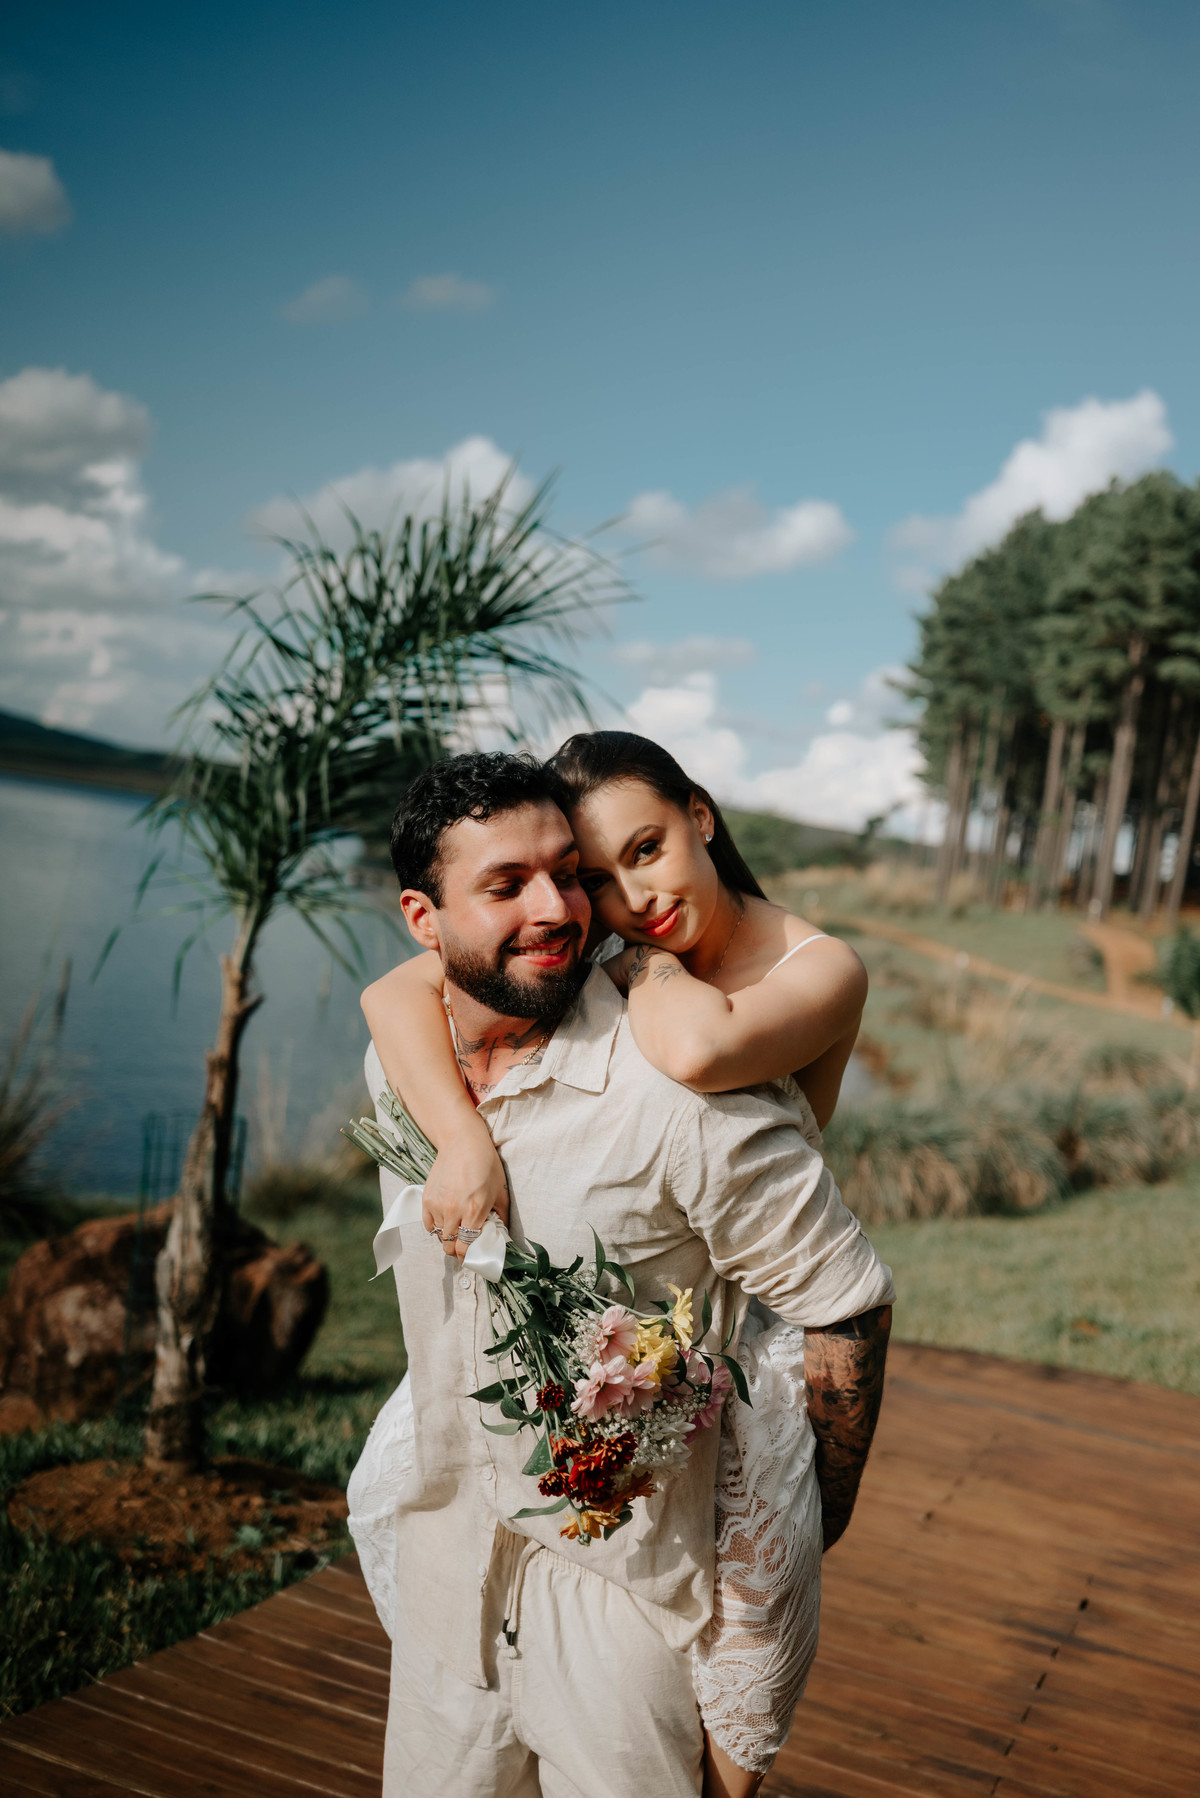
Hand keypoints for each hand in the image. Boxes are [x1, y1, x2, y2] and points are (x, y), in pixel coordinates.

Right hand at [421, 1126, 509, 1260]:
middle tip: (463, 1247)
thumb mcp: (501, 1191)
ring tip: (456, 1230)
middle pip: (449, 1245)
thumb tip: (502, 1236)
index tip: (471, 1258)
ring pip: (439, 1235)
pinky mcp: (426, 1199)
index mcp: (474, 1210)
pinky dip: (435, 1227)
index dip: (467, 1257)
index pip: (465, 1247)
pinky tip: (445, 1221)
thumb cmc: (485, 1165)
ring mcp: (437, 1205)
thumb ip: (501, 1217)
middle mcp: (453, 1210)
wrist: (463, 1142)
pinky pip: (428, 1224)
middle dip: (457, 1250)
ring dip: (447, 1237)